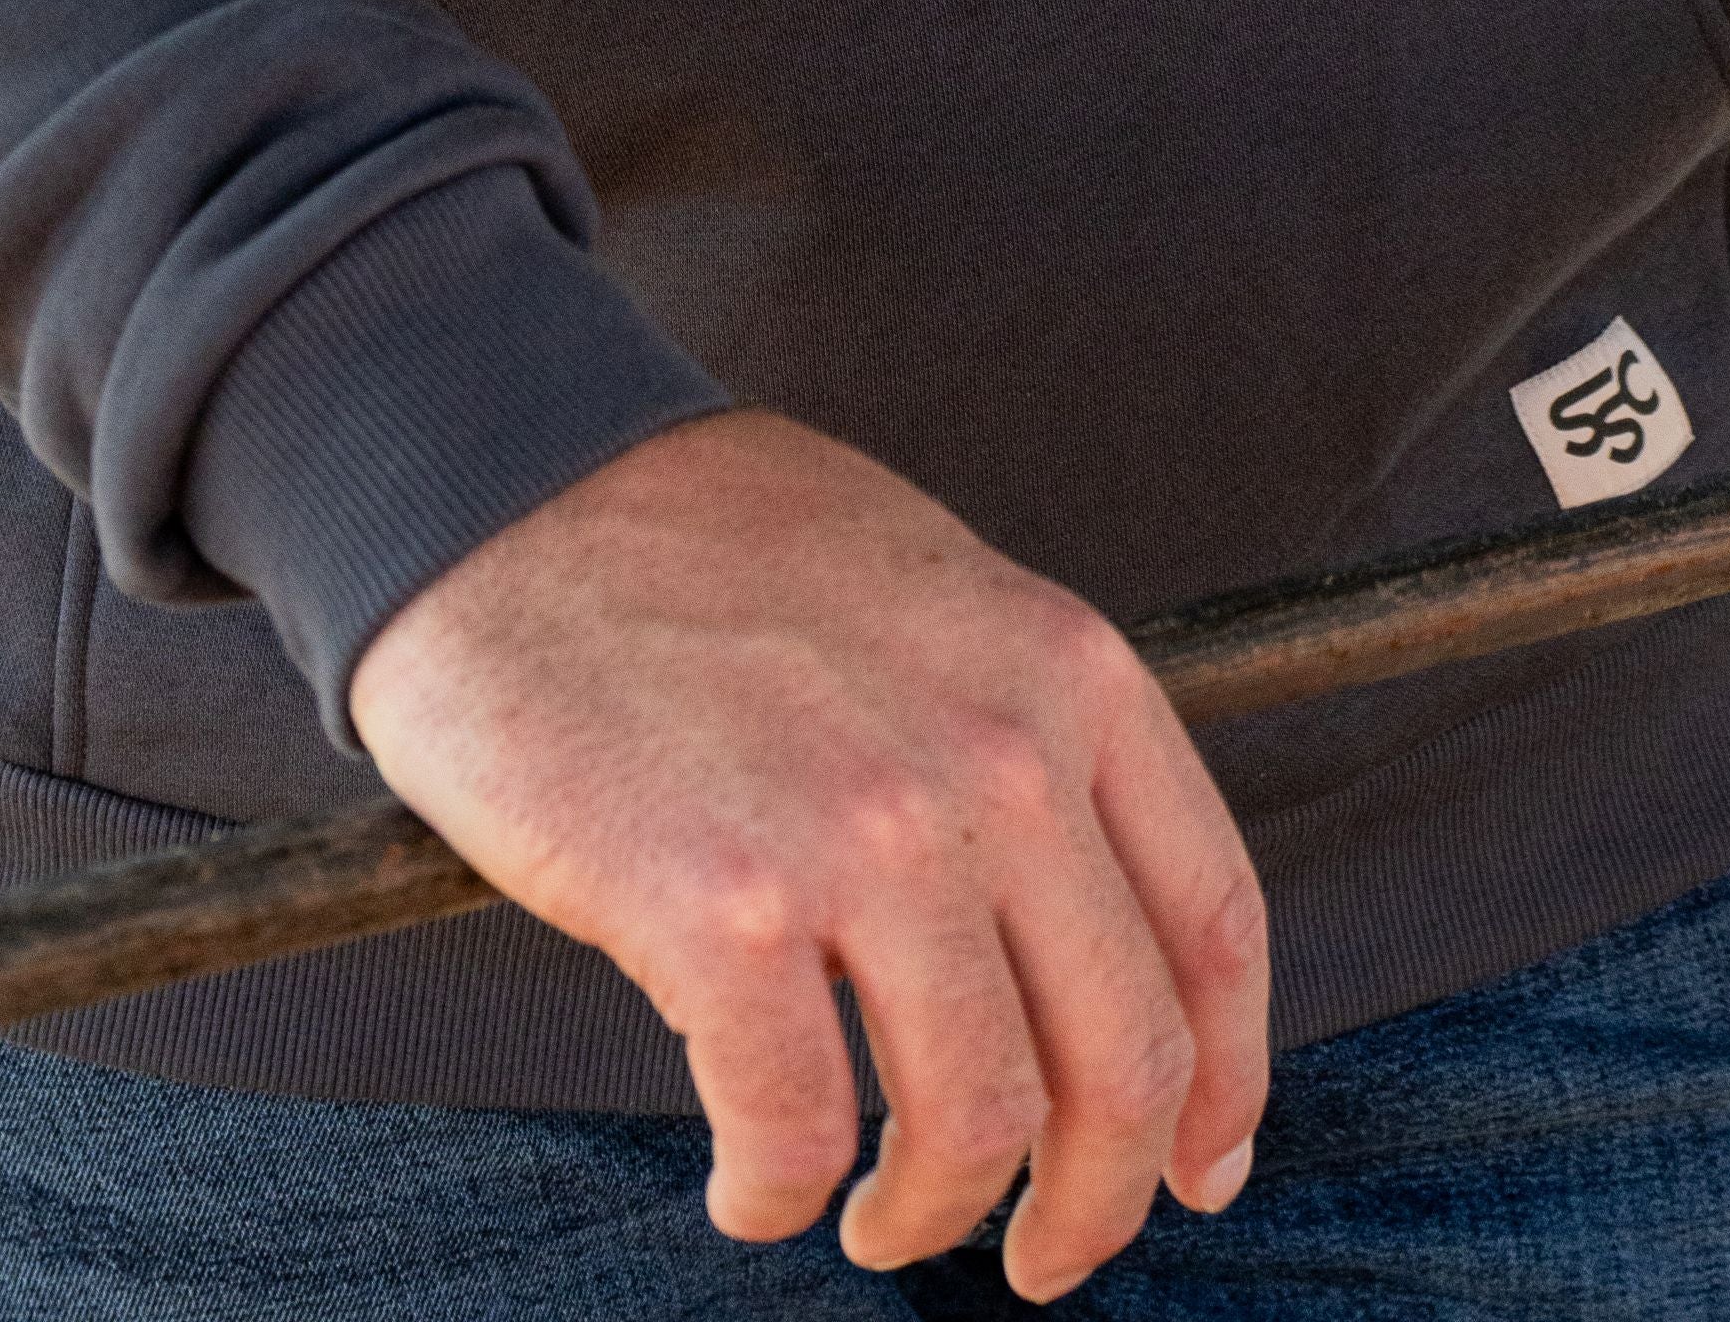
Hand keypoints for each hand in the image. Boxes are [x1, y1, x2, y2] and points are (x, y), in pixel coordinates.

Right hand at [346, 409, 1268, 1293]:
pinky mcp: (723, 909)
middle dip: (1095, 1202)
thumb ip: (1024, 737)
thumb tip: (1079, 937)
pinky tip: (752, 1182)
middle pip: (1124, 1061)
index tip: (1196, 1171)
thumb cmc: (707, 550)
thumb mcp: (934, 595)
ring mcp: (866, 834)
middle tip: (1040, 1252)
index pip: (1213, 926)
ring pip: (974, 1121)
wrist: (508, 485)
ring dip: (933, 1213)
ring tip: (876, 1216)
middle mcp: (998, 756)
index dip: (1221, 1087)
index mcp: (1065, 672)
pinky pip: (797, 1133)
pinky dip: (780, 1195)